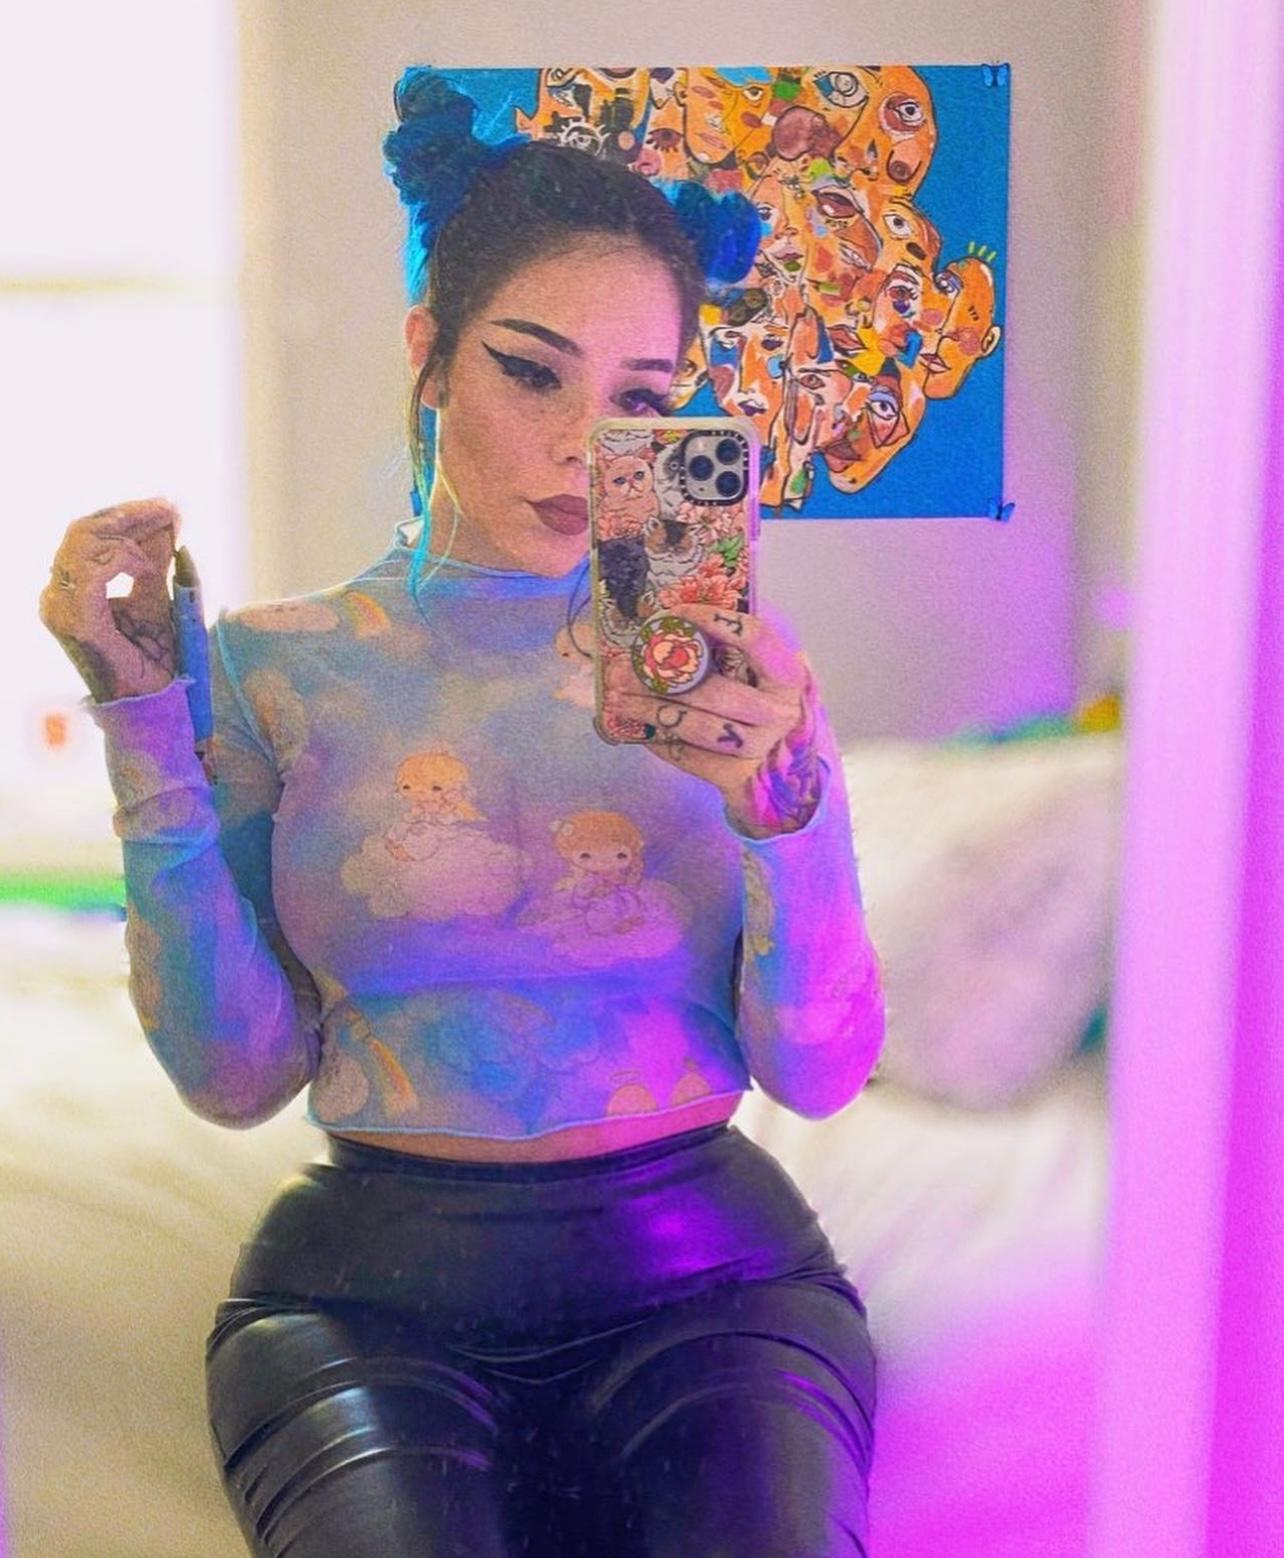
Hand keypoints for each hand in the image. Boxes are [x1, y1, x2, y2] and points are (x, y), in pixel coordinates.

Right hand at [38, 498, 180, 703]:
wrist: (157, 703)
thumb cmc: (155, 659)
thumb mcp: (157, 598)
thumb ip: (155, 562)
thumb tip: (166, 523)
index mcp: (72, 591)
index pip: (87, 535)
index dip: (126, 515)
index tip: (168, 508)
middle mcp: (59, 597)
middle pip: (83, 530)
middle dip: (130, 514)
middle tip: (171, 509)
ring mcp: (62, 609)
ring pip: (84, 541)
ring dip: (131, 532)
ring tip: (166, 538)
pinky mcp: (79, 622)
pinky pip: (93, 570)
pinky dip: (125, 560)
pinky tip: (149, 569)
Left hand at [602, 602, 825, 837]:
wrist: (786, 778)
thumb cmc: (764, 712)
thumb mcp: (763, 676)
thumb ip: (733, 649)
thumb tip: (671, 618)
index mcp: (787, 676)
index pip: (754, 637)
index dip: (711, 620)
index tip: (671, 614)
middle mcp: (779, 712)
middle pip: (713, 689)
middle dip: (659, 678)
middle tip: (622, 669)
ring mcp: (760, 748)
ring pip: (695, 725)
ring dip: (650, 710)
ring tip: (619, 700)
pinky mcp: (737, 778)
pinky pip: (688, 756)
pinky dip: (659, 742)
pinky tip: (640, 730)